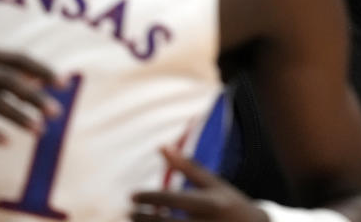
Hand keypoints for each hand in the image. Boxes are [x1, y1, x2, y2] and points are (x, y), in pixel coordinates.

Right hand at [0, 46, 62, 141]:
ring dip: (17, 117)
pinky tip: (6, 140)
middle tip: (56, 111)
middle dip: (34, 97)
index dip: (41, 69)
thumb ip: (2, 70)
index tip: (63, 83)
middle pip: (8, 80)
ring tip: (38, 130)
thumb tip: (40, 80)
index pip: (17, 58)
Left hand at [131, 147, 267, 220]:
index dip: (149, 198)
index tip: (132, 195)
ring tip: (136, 220)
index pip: (172, 200)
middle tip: (130, 212)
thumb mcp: (212, 183)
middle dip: (142, 219)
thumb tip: (161, 146)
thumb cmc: (230, 203)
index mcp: (209, 204)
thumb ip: (186, 167)